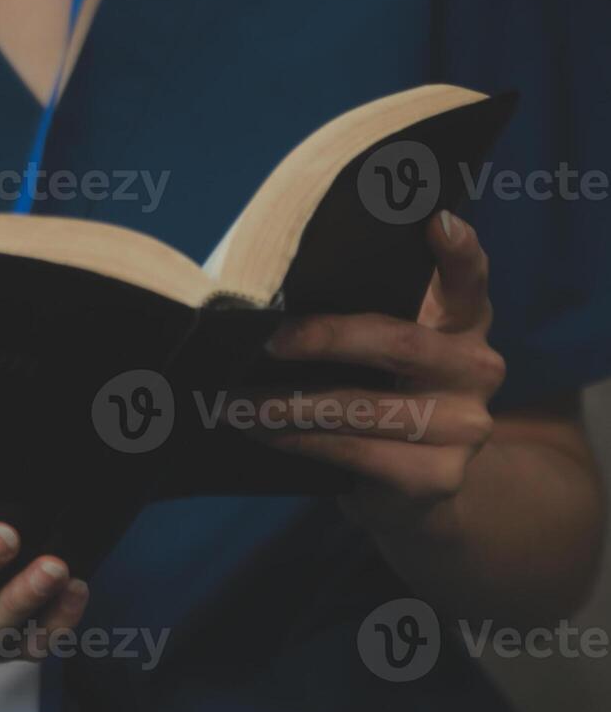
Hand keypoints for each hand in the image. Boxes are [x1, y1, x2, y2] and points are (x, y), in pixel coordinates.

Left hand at [255, 211, 505, 527]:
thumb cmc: (379, 399)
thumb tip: (266, 302)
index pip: (469, 279)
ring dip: (289, 404)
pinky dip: (301, 442)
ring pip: (366, 407)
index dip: (458, 251)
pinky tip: (265, 434)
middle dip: (326, 339)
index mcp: (462, 324)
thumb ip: (358, 320)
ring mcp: (464, 426)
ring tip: (236, 401)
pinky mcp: (438, 476)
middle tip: (268, 341)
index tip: (435, 221)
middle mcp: (476, 368)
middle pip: (400, 343)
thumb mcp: (379, 356)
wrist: (413, 489)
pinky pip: (357, 453)